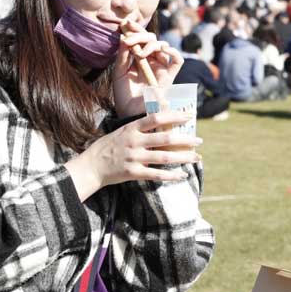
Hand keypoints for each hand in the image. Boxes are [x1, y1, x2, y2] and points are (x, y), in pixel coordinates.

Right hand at [64, 111, 200, 200]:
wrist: (91, 166)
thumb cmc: (108, 147)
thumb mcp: (121, 131)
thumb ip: (140, 128)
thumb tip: (162, 122)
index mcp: (131, 128)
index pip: (156, 118)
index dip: (174, 116)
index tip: (189, 116)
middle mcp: (134, 141)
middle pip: (165, 139)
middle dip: (186, 140)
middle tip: (199, 140)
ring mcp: (134, 158)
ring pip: (165, 157)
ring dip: (184, 157)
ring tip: (197, 157)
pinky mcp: (133, 173)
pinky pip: (157, 174)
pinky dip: (171, 175)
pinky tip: (183, 174)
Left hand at [112, 24, 183, 116]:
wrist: (129, 113)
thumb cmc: (123, 94)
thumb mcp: (119, 71)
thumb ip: (123, 55)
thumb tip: (124, 37)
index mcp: (140, 58)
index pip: (141, 39)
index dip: (136, 29)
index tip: (126, 23)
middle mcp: (152, 61)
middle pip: (152, 39)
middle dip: (141, 36)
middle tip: (130, 39)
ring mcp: (161, 68)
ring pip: (163, 46)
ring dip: (152, 44)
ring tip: (140, 53)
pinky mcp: (169, 76)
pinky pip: (177, 60)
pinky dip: (172, 52)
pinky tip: (162, 50)